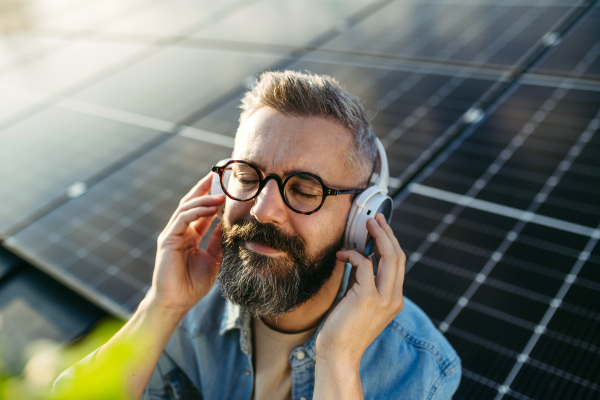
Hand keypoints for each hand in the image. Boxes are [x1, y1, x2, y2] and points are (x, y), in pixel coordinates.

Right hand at [149, 171, 224, 315]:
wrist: (177, 303)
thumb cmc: (193, 284)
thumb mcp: (213, 259)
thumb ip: (218, 241)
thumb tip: (228, 224)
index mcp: (190, 235)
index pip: (201, 210)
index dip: (212, 197)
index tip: (226, 185)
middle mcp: (180, 230)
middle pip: (192, 202)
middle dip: (205, 188)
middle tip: (220, 175)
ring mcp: (172, 234)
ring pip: (187, 208)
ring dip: (204, 198)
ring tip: (221, 193)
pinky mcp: (167, 239)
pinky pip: (182, 219)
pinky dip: (196, 211)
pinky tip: (211, 207)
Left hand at [316, 213, 405, 366]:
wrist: (338, 353)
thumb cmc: (344, 328)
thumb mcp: (359, 300)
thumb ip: (364, 281)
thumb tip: (360, 258)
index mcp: (394, 299)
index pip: (398, 264)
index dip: (391, 242)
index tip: (381, 227)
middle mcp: (394, 298)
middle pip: (398, 256)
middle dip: (387, 233)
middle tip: (375, 219)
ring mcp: (383, 298)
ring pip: (388, 257)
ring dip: (377, 236)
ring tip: (367, 224)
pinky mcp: (368, 297)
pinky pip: (364, 264)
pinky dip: (352, 255)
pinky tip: (341, 255)